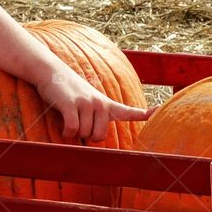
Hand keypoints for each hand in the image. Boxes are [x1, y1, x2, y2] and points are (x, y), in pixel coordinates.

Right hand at [36, 65, 157, 141]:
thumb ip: (97, 120)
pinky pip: (72, 129)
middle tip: (79, 123)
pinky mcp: (72, 104)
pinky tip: (63, 125)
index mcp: (107, 105)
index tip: (160, 112)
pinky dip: (66, 133)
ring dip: (73, 133)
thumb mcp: (88, 103)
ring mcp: (87, 103)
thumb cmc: (69, 93)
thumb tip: (95, 140)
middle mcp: (100, 103)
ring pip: (84, 134)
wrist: (52, 72)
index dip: (147, 114)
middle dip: (87, 136)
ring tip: (69, 117)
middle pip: (99, 136)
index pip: (131, 112)